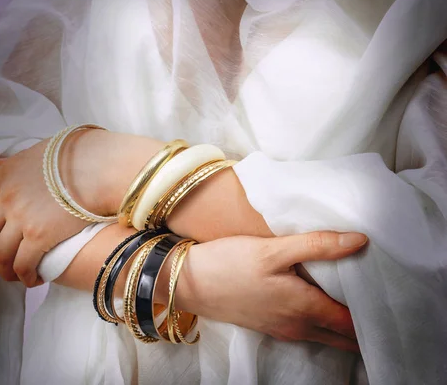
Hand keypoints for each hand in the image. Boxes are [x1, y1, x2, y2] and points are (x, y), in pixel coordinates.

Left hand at [0, 129, 109, 286]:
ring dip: (3, 270)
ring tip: (13, 276)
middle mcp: (7, 199)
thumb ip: (13, 162)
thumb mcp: (36, 152)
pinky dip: (24, 277)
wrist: (98, 168)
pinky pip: (22, 265)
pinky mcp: (39, 237)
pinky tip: (33, 280)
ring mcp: (21, 219)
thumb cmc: (75, 156)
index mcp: (4, 176)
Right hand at [176, 231, 366, 352]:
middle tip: (376, 296)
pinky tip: (319, 299)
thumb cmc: (229, 265)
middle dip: (363, 322)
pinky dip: (322, 319)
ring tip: (355, 297)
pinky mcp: (269, 324)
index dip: (374, 312)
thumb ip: (317, 246)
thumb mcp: (274, 250)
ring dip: (343, 322)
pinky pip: (307, 329)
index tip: (386, 291)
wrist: (188, 282)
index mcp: (305, 309)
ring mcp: (282, 329)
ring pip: (325, 333)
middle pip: (343, 334)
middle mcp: (298, 326)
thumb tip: (360, 241)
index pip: (353, 323)